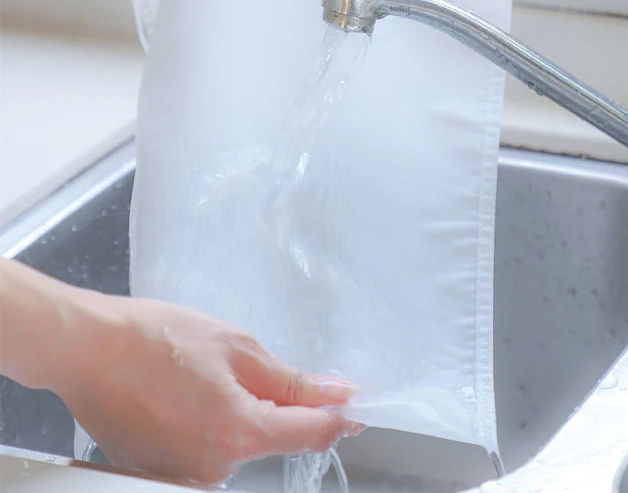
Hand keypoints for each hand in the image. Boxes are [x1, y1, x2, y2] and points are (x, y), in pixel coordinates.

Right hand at [56, 294, 359, 483]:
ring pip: (236, 442)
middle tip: (233, 363)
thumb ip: (292, 381)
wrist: (87, 349)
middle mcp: (214, 469)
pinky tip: (179, 394)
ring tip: (194, 375)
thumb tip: (336, 393)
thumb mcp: (237, 347)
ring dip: (234, 411)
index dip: (337, 416)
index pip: (312, 434)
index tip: (352, 404)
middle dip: (271, 403)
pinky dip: (205, 422)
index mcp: (240, 433)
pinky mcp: (160, 476)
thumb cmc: (156, 339)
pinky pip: (204, 450)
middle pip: (271, 437)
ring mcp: (184, 478)